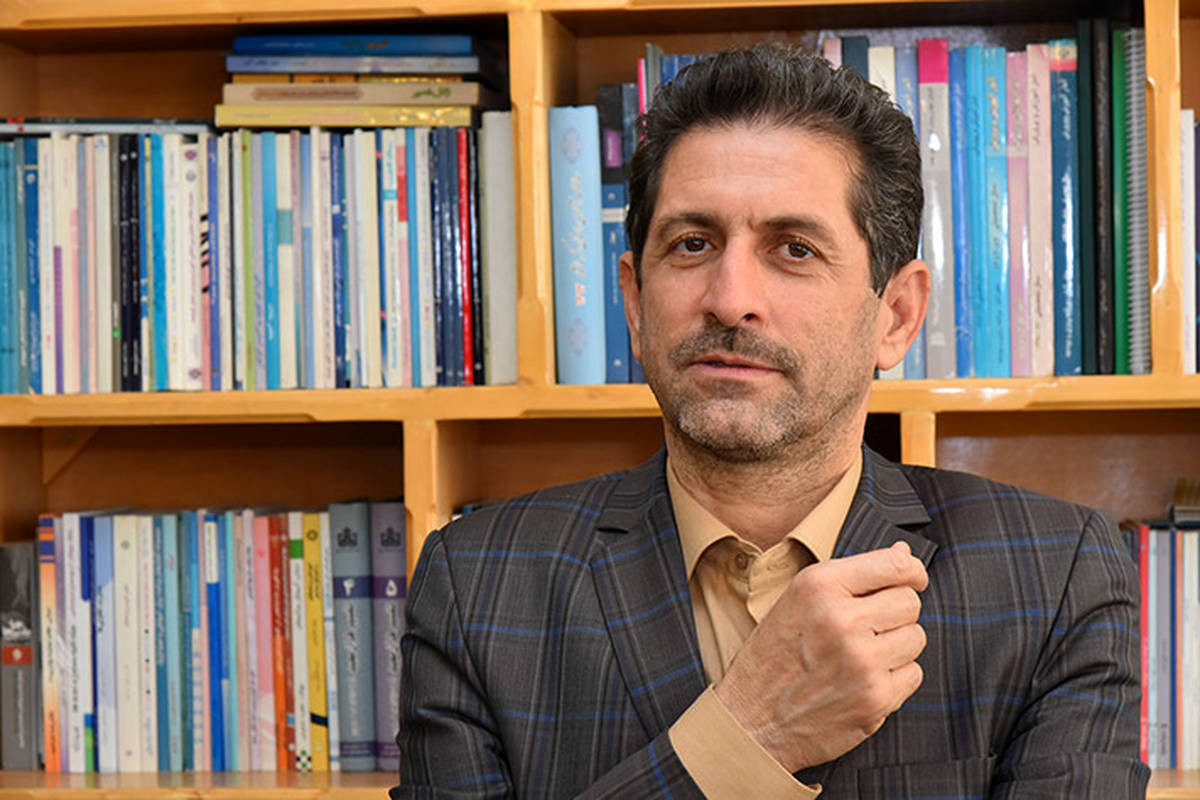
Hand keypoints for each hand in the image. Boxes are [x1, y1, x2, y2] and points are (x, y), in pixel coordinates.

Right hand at [712, 540, 928, 772]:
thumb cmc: (773, 656)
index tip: (911, 579)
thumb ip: (852, 576)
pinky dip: (895, 678)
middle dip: (895, 613)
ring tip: (861, 655)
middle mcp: (841, 619)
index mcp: (818, 586)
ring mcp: (861, 661)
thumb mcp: (798, 600)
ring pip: (916, 637)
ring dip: (896, 645)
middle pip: (910, 601)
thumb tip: (905, 553)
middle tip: (867, 627)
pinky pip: (914, 674)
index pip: (897, 564)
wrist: (751, 720)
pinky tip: (863, 680)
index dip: (912, 571)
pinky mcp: (875, 698)